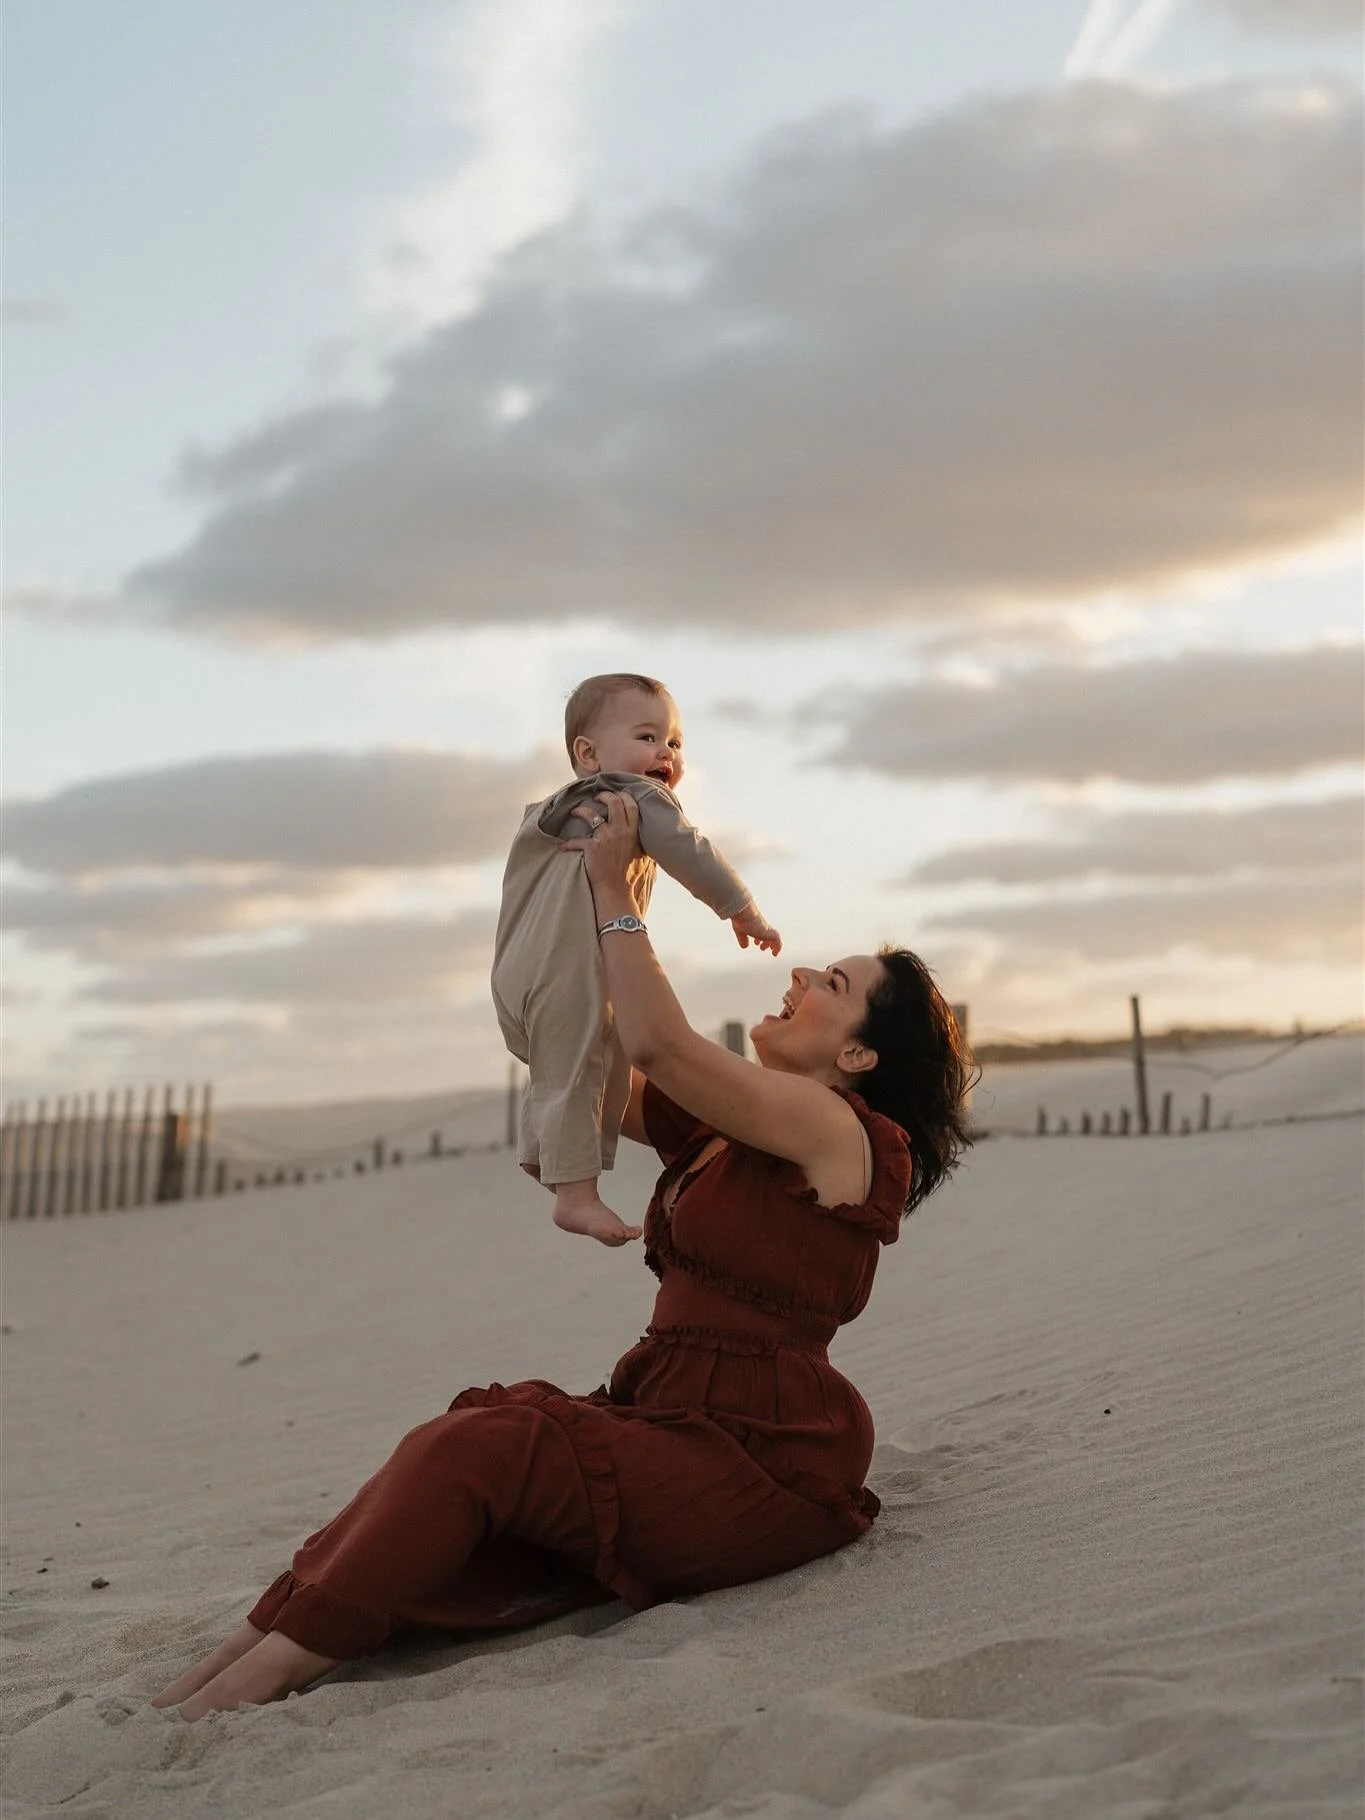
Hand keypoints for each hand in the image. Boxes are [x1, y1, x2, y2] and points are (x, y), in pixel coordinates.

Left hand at [560, 790, 643, 912]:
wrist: (616, 892)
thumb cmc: (629, 879)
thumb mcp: (643, 858)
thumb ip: (641, 845)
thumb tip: (642, 839)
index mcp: (633, 833)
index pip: (631, 805)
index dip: (623, 795)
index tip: (615, 794)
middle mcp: (621, 832)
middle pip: (614, 802)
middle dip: (604, 795)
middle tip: (596, 797)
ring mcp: (606, 838)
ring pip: (591, 815)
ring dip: (581, 810)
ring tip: (575, 812)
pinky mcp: (592, 847)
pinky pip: (576, 840)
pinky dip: (567, 844)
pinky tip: (563, 847)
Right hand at [731, 903, 781, 954]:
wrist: (745, 913)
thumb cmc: (741, 920)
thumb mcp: (740, 931)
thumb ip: (742, 938)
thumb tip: (745, 946)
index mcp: (755, 924)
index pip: (760, 930)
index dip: (759, 937)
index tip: (756, 943)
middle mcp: (763, 926)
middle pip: (769, 933)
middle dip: (767, 941)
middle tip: (762, 948)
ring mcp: (767, 929)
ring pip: (775, 936)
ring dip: (774, 945)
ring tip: (770, 951)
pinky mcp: (771, 933)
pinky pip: (778, 941)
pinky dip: (778, 948)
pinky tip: (774, 953)